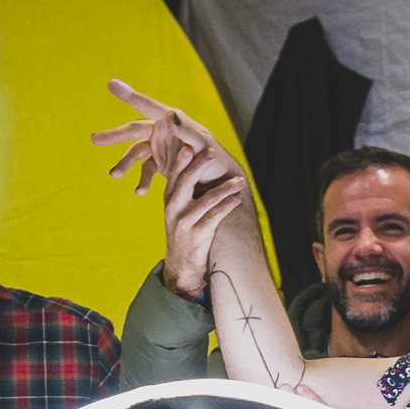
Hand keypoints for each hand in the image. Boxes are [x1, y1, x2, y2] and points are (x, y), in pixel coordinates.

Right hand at [92, 77, 226, 194]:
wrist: (220, 182)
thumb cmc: (216, 159)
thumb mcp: (203, 146)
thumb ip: (187, 131)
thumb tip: (169, 116)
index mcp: (171, 120)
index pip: (146, 105)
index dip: (128, 95)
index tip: (111, 84)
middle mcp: (162, 130)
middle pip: (133, 130)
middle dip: (113, 135)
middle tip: (93, 139)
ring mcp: (160, 147)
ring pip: (136, 152)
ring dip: (124, 164)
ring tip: (114, 175)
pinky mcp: (162, 164)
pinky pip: (146, 171)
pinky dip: (143, 181)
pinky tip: (139, 192)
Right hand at [160, 142, 248, 299]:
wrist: (181, 265)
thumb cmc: (184, 231)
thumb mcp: (178, 209)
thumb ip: (185, 188)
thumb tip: (199, 158)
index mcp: (169, 198)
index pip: (175, 173)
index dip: (182, 158)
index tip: (191, 143)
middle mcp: (174, 209)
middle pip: (186, 181)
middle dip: (199, 165)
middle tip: (213, 151)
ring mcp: (184, 223)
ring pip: (206, 200)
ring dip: (226, 188)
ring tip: (240, 181)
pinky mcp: (197, 236)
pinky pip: (215, 216)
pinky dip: (228, 205)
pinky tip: (237, 198)